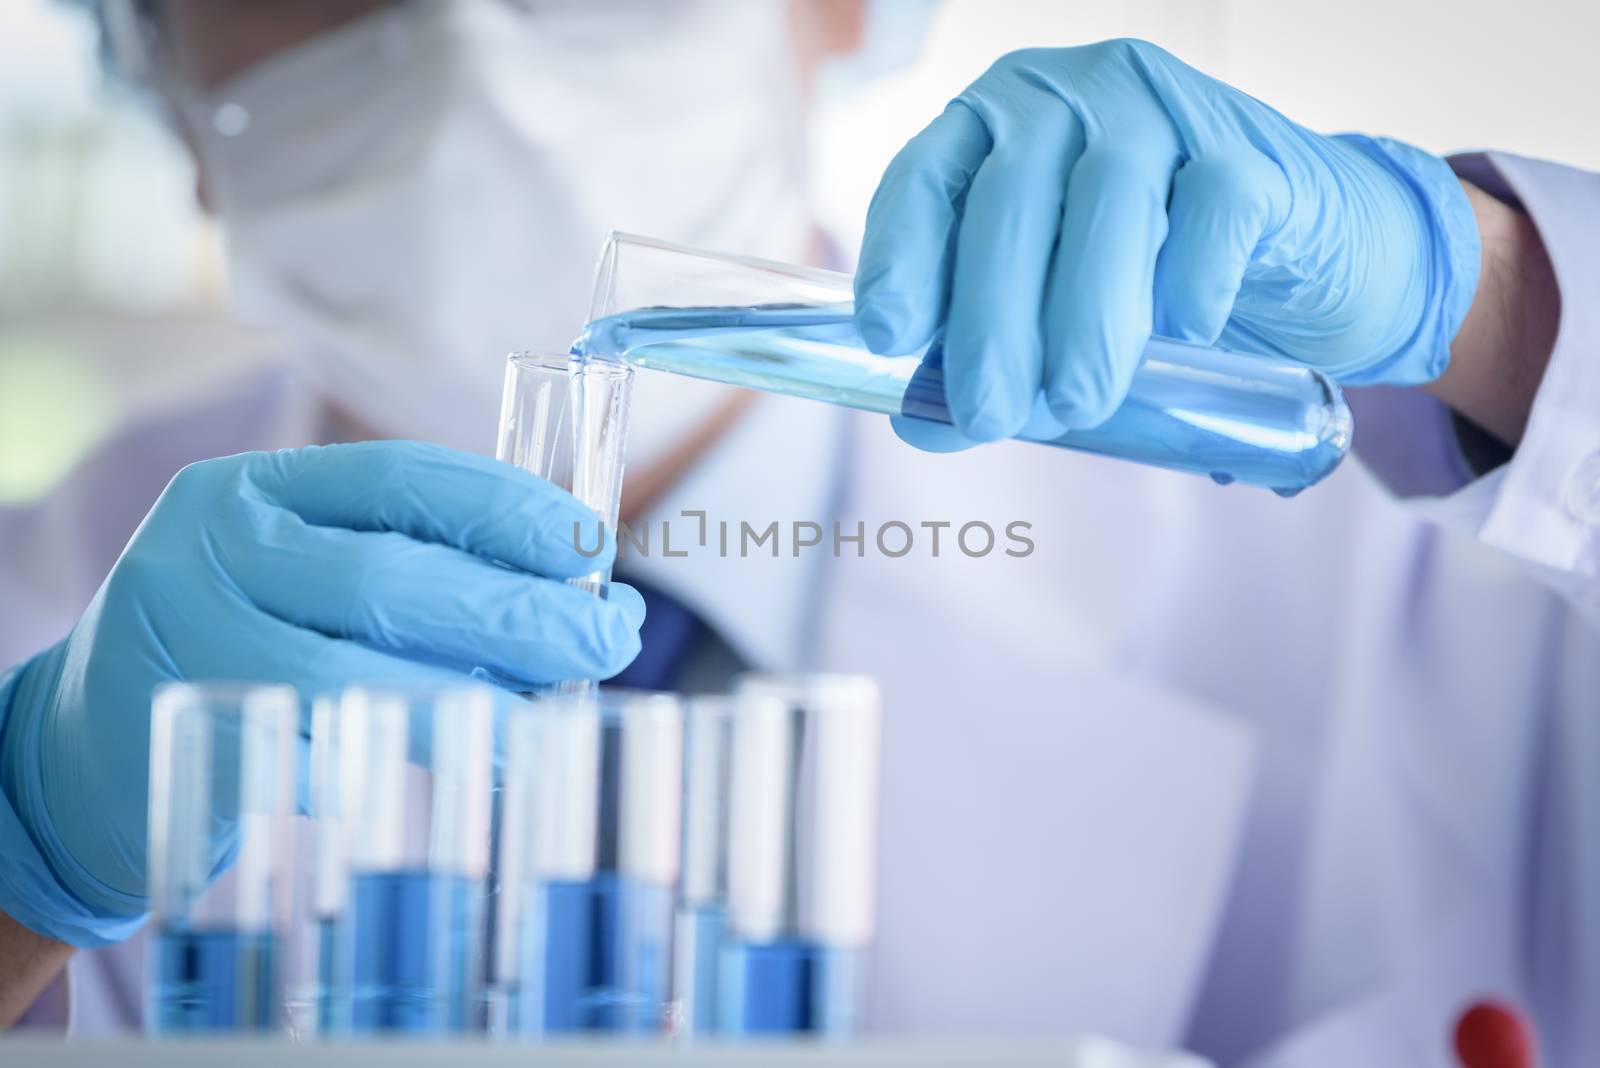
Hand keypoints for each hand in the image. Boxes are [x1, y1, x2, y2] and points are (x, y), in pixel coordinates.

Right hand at [0, 441, 643, 945]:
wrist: (85, 748)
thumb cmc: (239, 641)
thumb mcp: (299, 568)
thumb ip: (408, 556)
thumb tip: (572, 584)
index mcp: (252, 490)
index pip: (401, 477)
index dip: (509, 510)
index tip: (591, 545)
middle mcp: (212, 553)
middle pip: (392, 576)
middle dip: (521, 611)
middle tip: (609, 638)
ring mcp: (190, 649)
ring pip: (362, 671)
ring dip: (485, 693)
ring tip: (564, 706)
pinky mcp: (193, 741)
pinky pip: (334, 749)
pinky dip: (426, 750)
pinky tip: (493, 756)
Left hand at [855, 39, 1480, 450]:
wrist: (1310, 260)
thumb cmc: (1156, 286)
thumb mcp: (1055, 316)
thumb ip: (990, 357)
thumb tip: (919, 424)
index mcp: (994, 132)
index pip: (924, 181)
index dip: (901, 259)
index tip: (892, 339)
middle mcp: (1068, 100)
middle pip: (1009, 201)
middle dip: (992, 319)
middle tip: (988, 414)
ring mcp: (1161, 111)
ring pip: (1106, 202)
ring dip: (1084, 316)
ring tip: (1075, 403)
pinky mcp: (1250, 148)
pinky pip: (1214, 207)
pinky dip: (1193, 276)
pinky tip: (1188, 331)